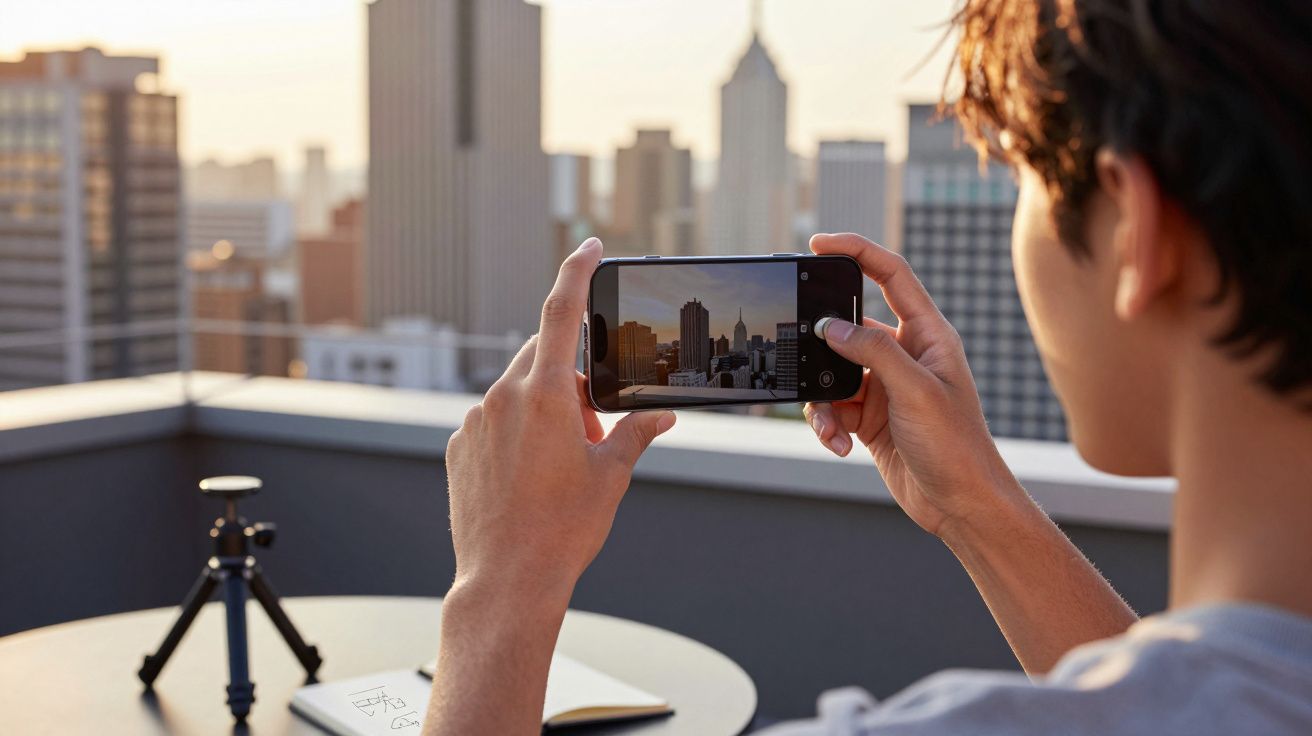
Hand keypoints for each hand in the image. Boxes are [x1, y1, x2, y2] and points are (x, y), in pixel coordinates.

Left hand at [444, 237, 675, 599]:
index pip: (561, 311)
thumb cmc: (563, 529)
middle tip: (593, 430)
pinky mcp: (458, 448)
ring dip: (544, 413)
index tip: (589, 247)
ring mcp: (474, 423)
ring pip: (517, 395)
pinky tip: (529, 479)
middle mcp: (502, 398)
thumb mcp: (611, 475)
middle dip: (572, 383)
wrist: (507, 580)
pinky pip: (492, 423)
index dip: (577, 272)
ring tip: (560, 466)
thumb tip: (661, 417)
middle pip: (542, 361)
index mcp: (544, 394)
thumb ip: (635, 433)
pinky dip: (515, 435)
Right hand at [804, 233, 1021, 538]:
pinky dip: (828, 425)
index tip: (819, 243)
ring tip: (832, 427)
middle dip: (821, 343)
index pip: (891, 275)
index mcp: (928, 335)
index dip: (856, 251)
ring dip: (823, 400)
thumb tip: (831, 327)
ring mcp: (885, 387)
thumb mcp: (915, 392)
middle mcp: (905, 355)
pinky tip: (840, 446)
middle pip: (849, 327)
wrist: (961, 505)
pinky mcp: (870, 418)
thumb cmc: (958, 447)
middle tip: (797, 343)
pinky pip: (833, 407)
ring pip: (832, 373)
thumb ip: (873, 352)